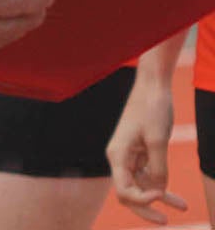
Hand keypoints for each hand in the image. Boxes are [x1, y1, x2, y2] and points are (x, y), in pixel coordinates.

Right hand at [106, 76, 186, 224]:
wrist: (153, 85)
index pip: (124, 191)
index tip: (161, 195)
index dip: (142, 200)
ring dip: (160, 198)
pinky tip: (178, 197)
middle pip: (129, 193)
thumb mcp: (158, 140)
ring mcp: (130, 155)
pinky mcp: (140, 151)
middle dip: (146, 209)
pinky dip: (162, 186)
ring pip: (141, 186)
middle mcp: (120, 157)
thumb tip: (159, 191)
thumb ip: (158, 169)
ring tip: (183, 207)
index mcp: (117, 155)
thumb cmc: (152, 108)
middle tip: (166, 222)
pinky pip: (148, 175)